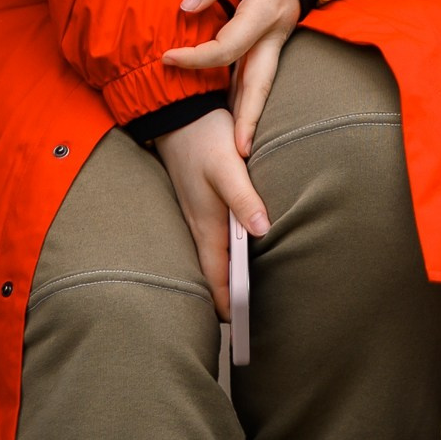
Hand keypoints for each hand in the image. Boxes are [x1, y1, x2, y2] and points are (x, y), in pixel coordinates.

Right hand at [152, 108, 268, 317]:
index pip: (216, 278)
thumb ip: (245, 198)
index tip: (243, 326)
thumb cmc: (204, 138)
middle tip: (251, 320)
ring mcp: (196, 215)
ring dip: (227, 278)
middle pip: (213, 274)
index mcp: (206, 224)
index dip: (228, 304)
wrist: (178, 112)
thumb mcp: (228, 167)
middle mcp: (199, 225)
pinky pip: (211, 240)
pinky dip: (224, 256)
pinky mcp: (199, 203)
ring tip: (248, 296)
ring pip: (212, 258)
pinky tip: (239, 254)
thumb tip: (262, 230)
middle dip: (229, 298)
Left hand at [164, 0, 301, 154]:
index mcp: (264, 12)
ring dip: (249, 116)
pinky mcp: (272, 45)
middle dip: (248, 118)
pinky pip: (259, 76)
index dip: (196, 57)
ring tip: (239, 150)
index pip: (227, 46)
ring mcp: (276, 43)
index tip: (167, 58)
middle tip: (238, 153)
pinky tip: (236, 120)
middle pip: (260, 82)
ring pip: (262, 85)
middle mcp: (274, 34)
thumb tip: (185, 8)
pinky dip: (248, 100)